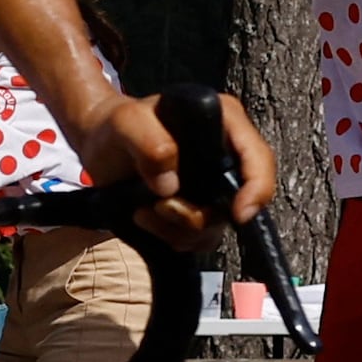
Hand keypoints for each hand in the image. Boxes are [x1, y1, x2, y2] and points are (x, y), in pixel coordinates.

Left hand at [90, 86, 270, 250]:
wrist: (102, 145)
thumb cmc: (118, 125)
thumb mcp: (126, 123)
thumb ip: (148, 142)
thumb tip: (170, 186)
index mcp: (225, 123)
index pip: (259, 158)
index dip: (258, 189)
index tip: (238, 214)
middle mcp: (227, 157)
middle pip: (239, 202)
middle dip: (199, 216)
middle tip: (160, 206)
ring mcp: (213, 187)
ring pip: (215, 227)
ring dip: (178, 230)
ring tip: (142, 210)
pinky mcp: (198, 210)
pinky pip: (196, 239)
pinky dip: (171, 237)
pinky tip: (144, 217)